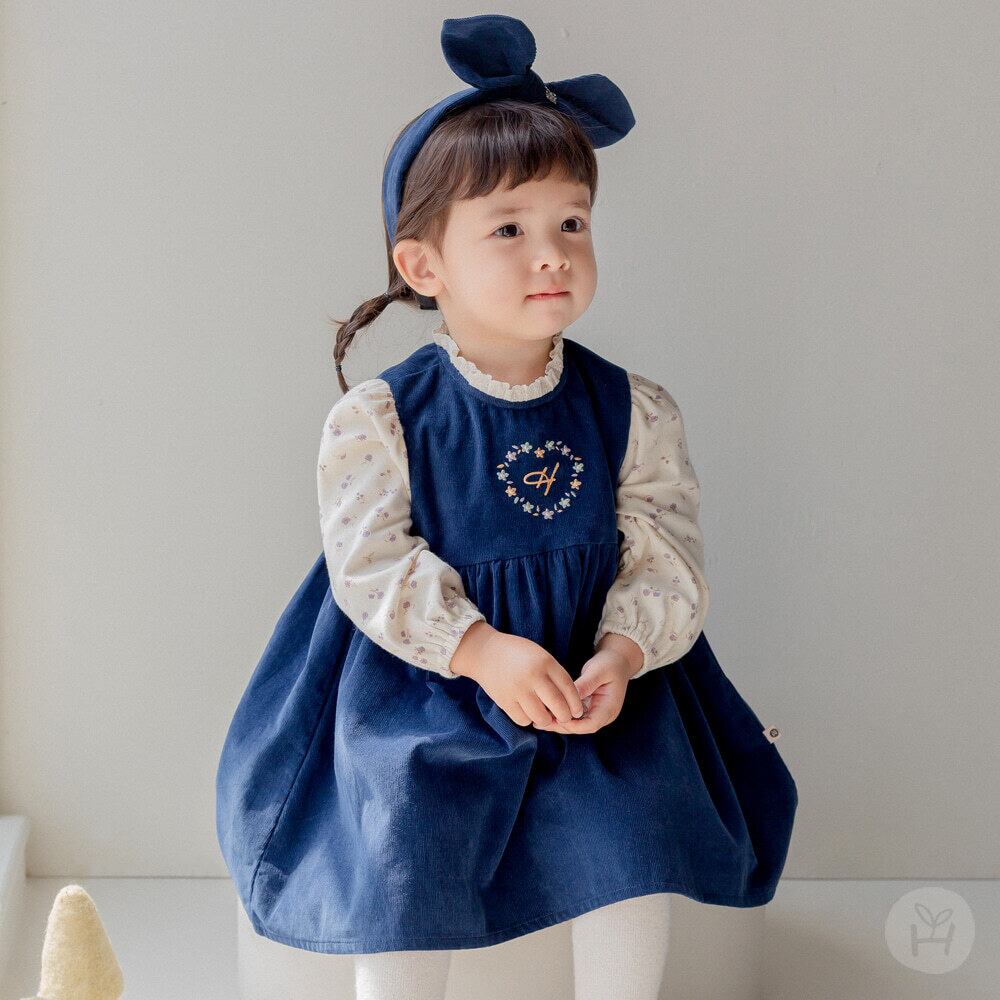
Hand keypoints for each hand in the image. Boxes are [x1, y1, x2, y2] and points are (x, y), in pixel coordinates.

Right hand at [450, 621, 586, 727]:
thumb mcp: (540, 655)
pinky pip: (523, 720)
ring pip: (541, 718)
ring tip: (543, 714)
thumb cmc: (518, 654)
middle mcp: (533, 676)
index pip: (568, 688)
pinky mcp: (504, 700)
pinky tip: (526, 711)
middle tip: (563, 718)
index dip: (575, 703)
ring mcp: (517, 689)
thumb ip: (554, 675)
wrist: (485, 652)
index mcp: (545, 662)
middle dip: (564, 716)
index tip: (577, 711)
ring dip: (545, 720)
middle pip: (558, 705)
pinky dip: (528, 719)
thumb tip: (568, 703)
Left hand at [534, 637, 641, 734]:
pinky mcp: (589, 708)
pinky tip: (547, 711)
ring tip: (539, 720)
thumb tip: (570, 696)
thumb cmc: (609, 664)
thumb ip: (586, 684)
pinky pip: (574, 716)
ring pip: (576, 724)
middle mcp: (603, 714)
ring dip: (559, 723)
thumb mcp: (598, 671)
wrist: (617, 660)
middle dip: (561, 726)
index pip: (591, 725)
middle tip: (541, 723)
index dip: (573, 725)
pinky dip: (562, 715)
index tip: (556, 719)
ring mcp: (596, 712)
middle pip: (581, 728)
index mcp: (609, 708)